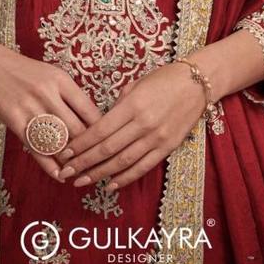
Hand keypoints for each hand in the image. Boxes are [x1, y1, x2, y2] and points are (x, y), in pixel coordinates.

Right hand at [0, 44, 102, 183]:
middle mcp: (47, 94)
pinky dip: (49, 165)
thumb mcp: (54, 75)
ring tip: (82, 174)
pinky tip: (59, 175)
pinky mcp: (14, 121)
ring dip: (71, 161)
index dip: (102, 131)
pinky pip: (36, 148)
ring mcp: (30, 108)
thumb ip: (72, 96)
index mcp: (62, 81)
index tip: (110, 144)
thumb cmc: (28, 72)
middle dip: (89, 150)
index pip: (89, 111)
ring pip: (57, 142)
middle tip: (100, 165)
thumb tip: (94, 122)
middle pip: (76, 130)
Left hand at [54, 61, 206, 190]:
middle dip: (84, 163)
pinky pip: (143, 167)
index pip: (100, 130)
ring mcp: (157, 138)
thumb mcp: (136, 84)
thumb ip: (118, 105)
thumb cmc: (164, 78)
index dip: (81, 144)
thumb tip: (100, 124)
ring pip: (123, 162)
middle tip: (65, 172)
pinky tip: (109, 184)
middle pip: (107, 149)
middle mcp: (144, 124)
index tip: (65, 152)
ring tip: (81, 181)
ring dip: (99, 174)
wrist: (198, 82)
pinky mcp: (168, 147)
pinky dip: (125, 178)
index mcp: (133, 105)